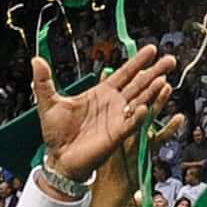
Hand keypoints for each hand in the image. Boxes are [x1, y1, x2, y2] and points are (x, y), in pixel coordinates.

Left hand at [33, 47, 178, 187]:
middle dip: (155, 72)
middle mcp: (114, 104)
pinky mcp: (116, 136)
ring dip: (152, 91)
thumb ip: (44, 81)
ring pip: (139, 102)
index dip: (138, 61)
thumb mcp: (48, 103)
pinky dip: (137, 116)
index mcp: (102, 93)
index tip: (152, 48)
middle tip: (171, 60)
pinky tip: (146, 107)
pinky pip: (130, 124)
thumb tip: (35, 59)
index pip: (124, 73)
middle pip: (139, 84)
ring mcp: (117, 120)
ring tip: (164, 80)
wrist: (58, 158)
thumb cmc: (56, 132)